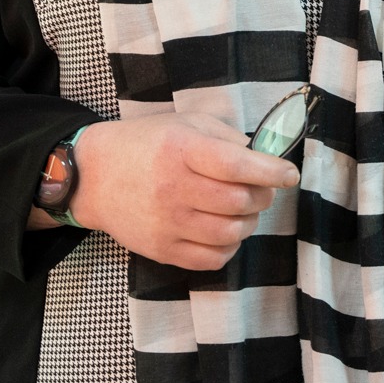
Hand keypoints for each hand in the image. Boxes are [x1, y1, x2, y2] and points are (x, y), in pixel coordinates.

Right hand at [58, 113, 300, 270]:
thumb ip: (225, 137)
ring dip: (248, 222)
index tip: (290, 174)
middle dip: (263, 196)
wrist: (94, 176)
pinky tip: (224, 230)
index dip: (271, 171)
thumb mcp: (185, 123)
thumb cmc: (146, 144)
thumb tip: (263, 158)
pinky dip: (229, 247)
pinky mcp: (162, 250)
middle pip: (239, 202)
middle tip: (261, 189)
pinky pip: (212, 259)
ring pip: (231, 233)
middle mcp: (173, 188)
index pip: (237, 165)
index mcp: (181, 149)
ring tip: (243, 210)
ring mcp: (166, 223)